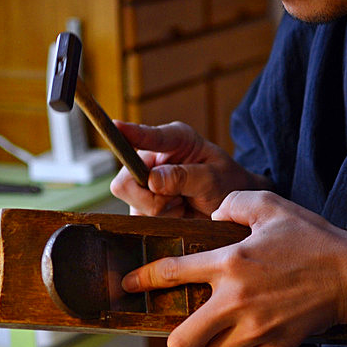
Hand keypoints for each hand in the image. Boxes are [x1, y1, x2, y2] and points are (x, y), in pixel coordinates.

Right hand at [109, 121, 271, 217]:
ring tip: (184, 205)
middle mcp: (153, 157)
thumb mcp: (214, 178)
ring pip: (133, 203)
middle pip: (126, 181)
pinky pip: (138, 217)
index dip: (131, 133)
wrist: (231, 209)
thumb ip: (185, 177)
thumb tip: (152, 180)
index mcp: (175, 139)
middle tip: (180, 200)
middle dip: (152, 198)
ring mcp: (144, 181)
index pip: (149, 136)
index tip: (115, 125)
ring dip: (161, 210)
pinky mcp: (142, 203)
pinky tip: (177, 214)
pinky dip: (160, 221)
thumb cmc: (227, 184)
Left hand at [122, 190, 346, 346]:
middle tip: (188, 326)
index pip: (171, 273)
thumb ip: (234, 202)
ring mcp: (256, 330)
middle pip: (181, 341)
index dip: (142, 280)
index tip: (127, 286)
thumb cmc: (313, 238)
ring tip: (223, 334)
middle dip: (177, 337)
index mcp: (229, 263)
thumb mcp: (271, 205)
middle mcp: (235, 301)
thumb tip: (213, 212)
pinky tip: (260, 335)